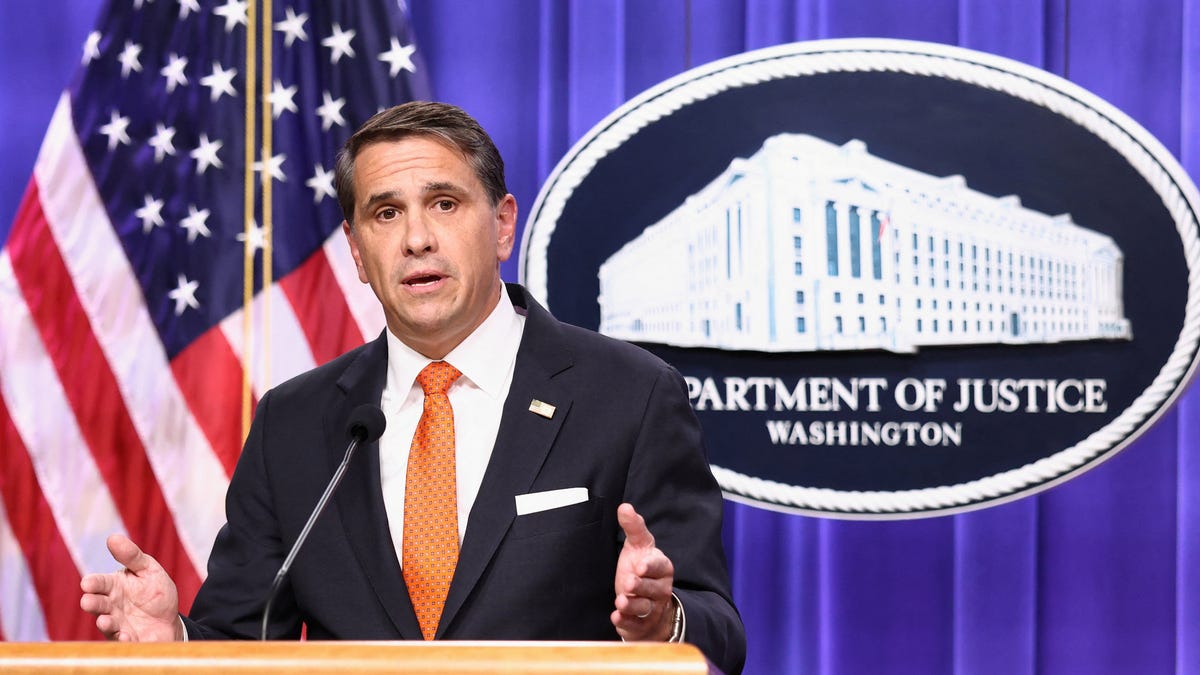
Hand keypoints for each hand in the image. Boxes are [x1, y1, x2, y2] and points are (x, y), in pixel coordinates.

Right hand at [79, 534, 181, 640]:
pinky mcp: (127, 640)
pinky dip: (122, 640)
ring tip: (105, 621)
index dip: (93, 583)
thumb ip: (132, 556)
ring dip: (105, 623)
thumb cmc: (155, 593)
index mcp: (114, 586)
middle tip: (88, 601)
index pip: (99, 583)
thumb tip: (112, 537)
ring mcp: (117, 625)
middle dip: (92, 603)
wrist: (169, 620)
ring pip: (106, 624)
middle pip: (98, 604)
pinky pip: (122, 642)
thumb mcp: (148, 570)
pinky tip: (126, 636)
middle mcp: (110, 606)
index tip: (88, 583)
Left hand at [610, 503, 674, 641]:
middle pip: (653, 588)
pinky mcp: (642, 624)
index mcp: (662, 567)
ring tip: (620, 601)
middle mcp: (660, 589)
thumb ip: (633, 527)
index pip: (659, 565)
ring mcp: (653, 608)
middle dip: (641, 586)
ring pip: (645, 608)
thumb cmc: (641, 568)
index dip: (650, 566)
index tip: (640, 565)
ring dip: (633, 605)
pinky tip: (616, 617)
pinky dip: (627, 622)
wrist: (647, 600)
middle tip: (629, 583)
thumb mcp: (638, 546)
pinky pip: (637, 625)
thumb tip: (624, 506)